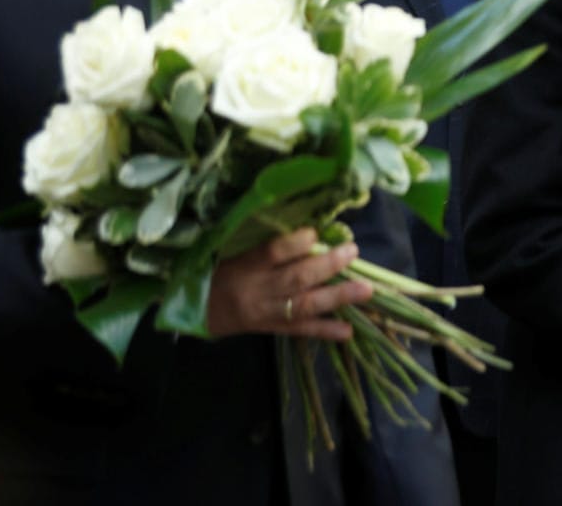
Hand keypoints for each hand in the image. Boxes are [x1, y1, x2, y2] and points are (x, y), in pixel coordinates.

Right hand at [205, 227, 371, 341]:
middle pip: (294, 278)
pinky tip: (349, 331)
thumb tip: (312, 230)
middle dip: (327, 266)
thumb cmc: (218, 272)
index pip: (271, 252)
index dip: (295, 243)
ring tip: (365, 290)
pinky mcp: (272, 328)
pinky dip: (326, 330)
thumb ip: (267, 245)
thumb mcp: (234, 252)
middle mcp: (258, 290)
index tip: (316, 233)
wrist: (196, 311)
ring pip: (303, 305)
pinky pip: (301, 330)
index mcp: (246, 265)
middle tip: (352, 252)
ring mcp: (267, 312)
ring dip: (337, 297)